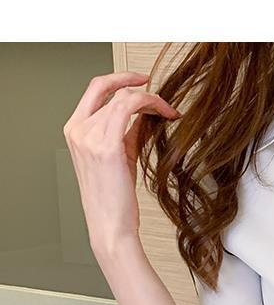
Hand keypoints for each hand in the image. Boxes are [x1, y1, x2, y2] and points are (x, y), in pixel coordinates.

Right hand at [63, 71, 179, 258]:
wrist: (110, 227)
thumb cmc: (113, 200)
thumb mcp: (119, 157)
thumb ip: (127, 132)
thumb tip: (144, 114)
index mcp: (75, 130)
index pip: (95, 89)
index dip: (120, 78)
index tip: (142, 80)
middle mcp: (78, 130)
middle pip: (110, 89)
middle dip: (141, 89)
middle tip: (163, 99)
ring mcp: (88, 136)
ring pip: (123, 97)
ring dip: (151, 100)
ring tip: (168, 113)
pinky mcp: (106, 145)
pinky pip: (129, 107)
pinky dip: (150, 105)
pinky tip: (165, 114)